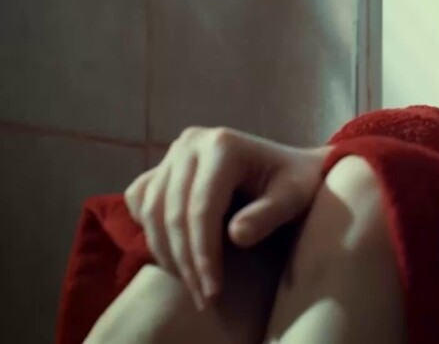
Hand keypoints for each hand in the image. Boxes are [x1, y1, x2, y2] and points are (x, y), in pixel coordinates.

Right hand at [124, 127, 329, 309]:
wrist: (289, 167)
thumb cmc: (296, 183)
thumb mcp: (295, 197)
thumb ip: (269, 215)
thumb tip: (235, 235)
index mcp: (223, 145)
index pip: (202, 208)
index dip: (203, 253)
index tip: (213, 289)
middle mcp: (191, 143)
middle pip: (173, 212)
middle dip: (185, 261)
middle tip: (203, 296)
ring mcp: (174, 153)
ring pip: (151, 210)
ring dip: (166, 253)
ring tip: (191, 284)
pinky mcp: (163, 166)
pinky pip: (141, 199)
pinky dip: (149, 228)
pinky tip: (172, 254)